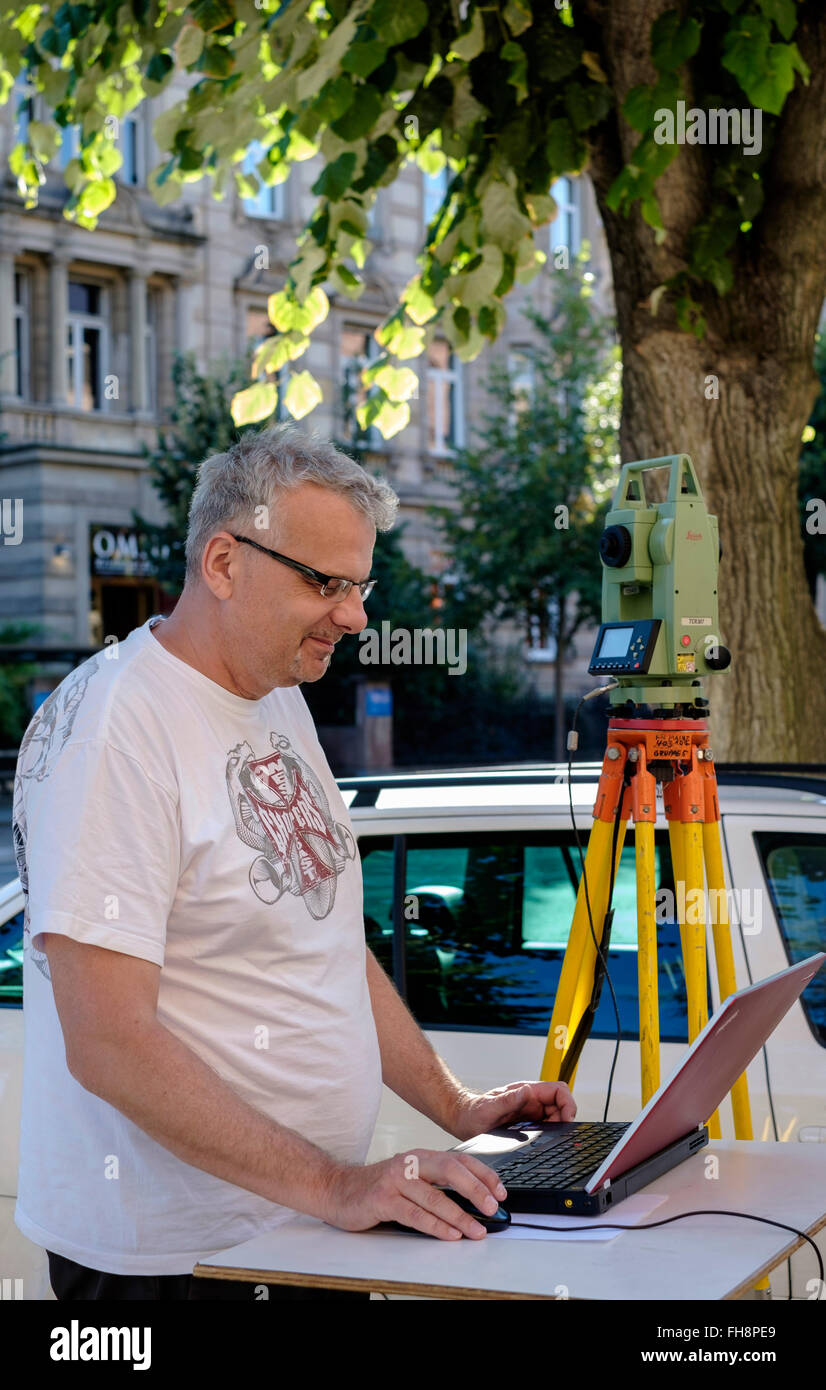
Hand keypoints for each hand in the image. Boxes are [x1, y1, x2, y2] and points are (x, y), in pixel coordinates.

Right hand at [322, 1149, 508, 1239]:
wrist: (337, 1188)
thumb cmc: (378, 1187)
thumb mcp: (410, 1178)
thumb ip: (435, 1185)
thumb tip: (474, 1202)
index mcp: (421, 1156)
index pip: (459, 1160)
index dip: (483, 1175)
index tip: (501, 1192)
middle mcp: (410, 1163)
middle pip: (450, 1171)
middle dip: (477, 1190)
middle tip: (494, 1208)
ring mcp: (395, 1180)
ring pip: (434, 1197)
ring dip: (460, 1216)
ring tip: (477, 1230)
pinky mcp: (382, 1199)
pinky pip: (414, 1214)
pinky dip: (435, 1226)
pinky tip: (450, 1234)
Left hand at [448, 1079, 576, 1141]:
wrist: (463, 1120)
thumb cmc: (473, 1112)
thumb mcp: (489, 1108)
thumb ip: (508, 1100)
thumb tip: (527, 1091)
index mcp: (525, 1092)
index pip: (558, 1090)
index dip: (568, 1103)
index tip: (567, 1120)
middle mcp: (530, 1100)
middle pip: (561, 1105)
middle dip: (564, 1119)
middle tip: (557, 1136)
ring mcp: (530, 1112)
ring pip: (556, 1117)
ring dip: (557, 1128)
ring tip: (546, 1140)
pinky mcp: (527, 1124)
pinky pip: (546, 1128)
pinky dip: (549, 1135)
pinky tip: (541, 1144)